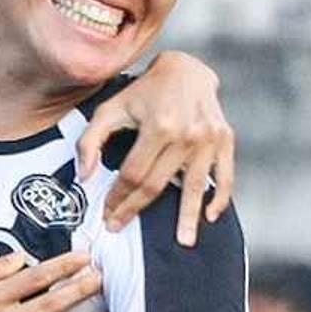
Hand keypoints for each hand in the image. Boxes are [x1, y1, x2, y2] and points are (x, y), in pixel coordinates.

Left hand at [77, 50, 234, 244]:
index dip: (117, 198)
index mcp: (158, 126)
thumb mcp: (110, 109)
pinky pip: (224, 176)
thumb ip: (90, 141)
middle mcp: (186, 134)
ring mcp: (209, 138)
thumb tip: (84, 177)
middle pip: (158, 184)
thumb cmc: (143, 92)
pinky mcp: (225, 139)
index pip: (133, 175)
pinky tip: (210, 216)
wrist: (186, 69)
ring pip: (194, 187)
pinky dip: (219, 198)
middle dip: (136, 210)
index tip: (107, 215)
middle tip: (122, 227)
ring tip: (184, 242)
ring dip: (188, 217)